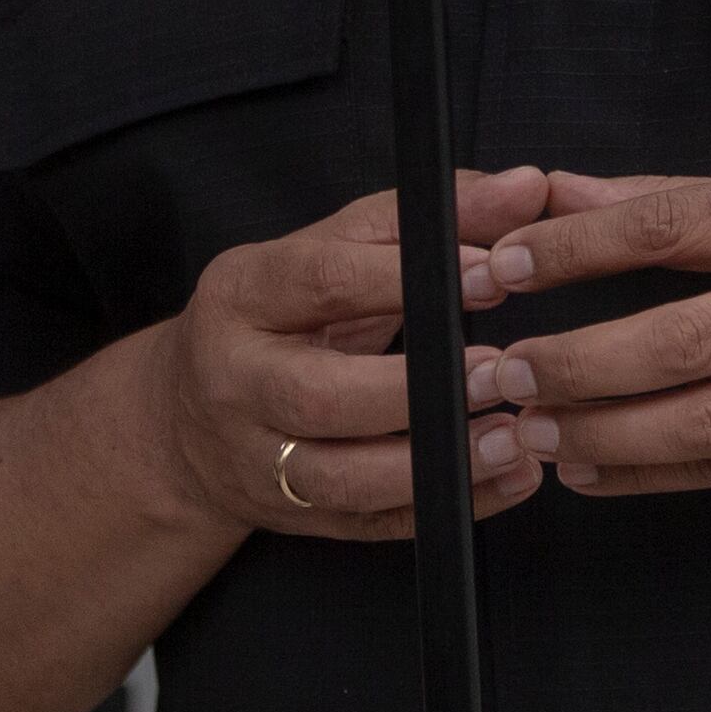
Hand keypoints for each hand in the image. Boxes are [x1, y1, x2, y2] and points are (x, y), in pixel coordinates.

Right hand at [137, 170, 552, 537]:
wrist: (184, 420)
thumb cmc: (278, 317)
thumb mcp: (328, 250)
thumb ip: (422, 220)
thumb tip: (525, 187)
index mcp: (241, 296)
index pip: (320, 282)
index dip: (405, 279)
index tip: (490, 274)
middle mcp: (237, 382)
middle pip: (319, 395)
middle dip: (413, 389)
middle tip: (498, 371)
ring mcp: (259, 460)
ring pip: (341, 478)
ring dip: (432, 465)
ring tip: (512, 439)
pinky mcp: (294, 516)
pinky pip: (373, 524)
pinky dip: (446, 506)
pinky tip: (506, 480)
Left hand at [487, 167, 710, 494]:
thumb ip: (677, 197)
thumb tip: (561, 192)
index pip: (667, 229)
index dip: (575, 248)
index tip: (504, 262)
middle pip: (672, 342)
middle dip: (574, 362)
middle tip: (501, 368)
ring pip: (696, 423)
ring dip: (600, 432)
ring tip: (528, 427)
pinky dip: (649, 477)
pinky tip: (588, 469)